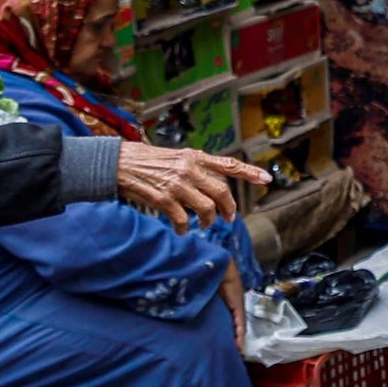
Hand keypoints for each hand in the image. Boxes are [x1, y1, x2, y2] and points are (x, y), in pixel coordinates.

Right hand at [115, 144, 268, 222]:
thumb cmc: (149, 161)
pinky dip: (184, 228)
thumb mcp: (177, 157)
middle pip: (222, 192)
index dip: (249, 173)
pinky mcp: (163, 200)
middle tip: (227, 218)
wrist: (121, 163)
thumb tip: (216, 185)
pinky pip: (183, 220)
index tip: (267, 180)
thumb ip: (197, 168)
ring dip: (207, 221)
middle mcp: (189, 169)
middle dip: (228, 208)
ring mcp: (177, 185)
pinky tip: (181, 230)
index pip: (228, 164)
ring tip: (202, 224)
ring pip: (206, 209)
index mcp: (195, 157)